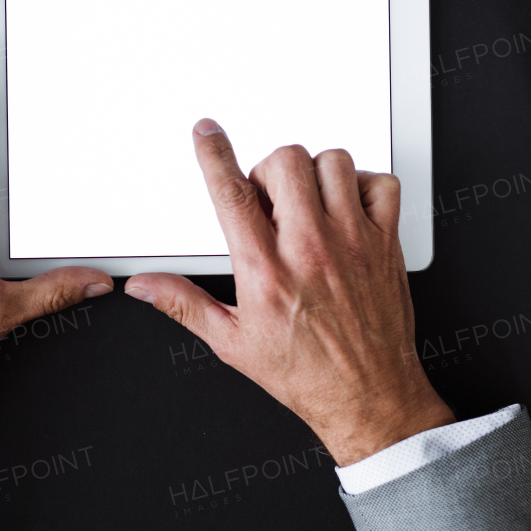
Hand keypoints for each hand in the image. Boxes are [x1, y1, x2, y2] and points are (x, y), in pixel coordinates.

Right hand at [124, 119, 452, 465]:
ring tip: (308, 202)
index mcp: (265, 270)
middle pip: (285, 162)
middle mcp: (310, 248)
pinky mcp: (385, 243)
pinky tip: (348, 208)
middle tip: (269, 199)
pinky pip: (381, 184)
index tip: (207, 133)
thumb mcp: (232, 343)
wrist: (368, 398)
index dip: (214, 155)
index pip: (232, 194)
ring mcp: (353, 241)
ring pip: (333, 163)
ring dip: (315, 173)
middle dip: (269, 170)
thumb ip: (184, 303)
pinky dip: (364, 186)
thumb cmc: (305, 374)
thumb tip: (145, 286)